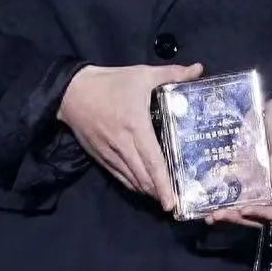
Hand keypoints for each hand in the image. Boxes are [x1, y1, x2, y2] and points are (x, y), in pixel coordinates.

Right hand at [57, 61, 203, 210]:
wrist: (73, 92)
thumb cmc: (111, 83)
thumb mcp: (142, 74)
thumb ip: (172, 73)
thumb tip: (198, 69)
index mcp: (135, 125)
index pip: (152, 160)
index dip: (163, 183)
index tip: (172, 201)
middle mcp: (123, 144)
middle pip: (143, 177)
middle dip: (159, 193)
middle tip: (175, 201)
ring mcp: (110, 153)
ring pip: (131, 180)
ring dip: (147, 191)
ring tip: (162, 197)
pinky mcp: (100, 157)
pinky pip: (119, 177)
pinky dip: (132, 185)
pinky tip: (142, 187)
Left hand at [204, 91, 271, 228]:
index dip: (264, 215)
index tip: (244, 209)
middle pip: (259, 214)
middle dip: (238, 218)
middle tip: (217, 215)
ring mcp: (258, 179)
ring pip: (245, 205)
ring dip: (228, 212)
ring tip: (209, 214)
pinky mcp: (246, 169)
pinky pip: (235, 187)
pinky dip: (222, 195)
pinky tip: (207, 197)